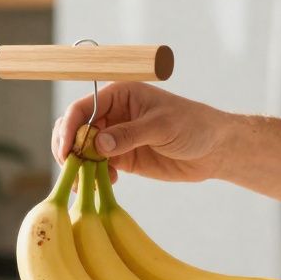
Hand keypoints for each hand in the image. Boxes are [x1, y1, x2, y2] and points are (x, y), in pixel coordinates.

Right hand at [52, 82, 231, 182]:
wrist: (213, 149)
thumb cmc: (193, 125)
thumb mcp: (162, 126)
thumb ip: (130, 134)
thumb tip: (98, 144)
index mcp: (119, 95)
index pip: (82, 109)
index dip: (68, 129)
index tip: (66, 151)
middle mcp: (112, 114)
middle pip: (75, 129)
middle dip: (68, 149)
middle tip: (72, 170)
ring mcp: (115, 137)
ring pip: (82, 151)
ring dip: (79, 167)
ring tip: (85, 183)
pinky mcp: (122, 158)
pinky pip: (97, 167)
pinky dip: (94, 177)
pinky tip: (107, 183)